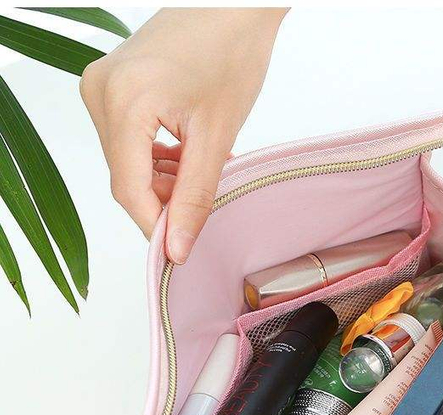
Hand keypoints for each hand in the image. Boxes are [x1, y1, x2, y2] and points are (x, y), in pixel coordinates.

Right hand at [80, 8, 287, 262]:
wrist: (231, 3)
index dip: (155, 227)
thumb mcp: (217, 136)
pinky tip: (186, 156)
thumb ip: (194, 197)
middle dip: (163, 200)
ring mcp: (101, 85)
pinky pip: (127, 139)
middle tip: (203, 204)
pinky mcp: (111, 83)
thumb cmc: (231, 51)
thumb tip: (176, 248)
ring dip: (163, 179)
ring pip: (127, 161)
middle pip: (126, 177)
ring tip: (201, 170)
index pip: (129, 190)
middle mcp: (100, 91)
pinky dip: (156, 157)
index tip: (179, 251)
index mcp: (124, 102)